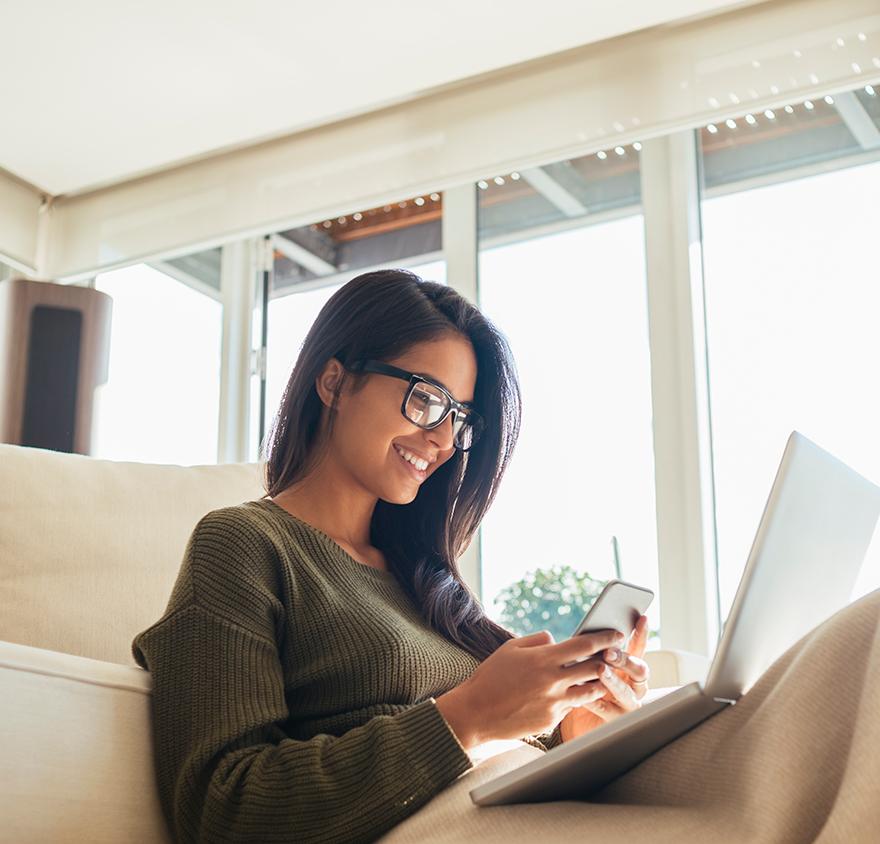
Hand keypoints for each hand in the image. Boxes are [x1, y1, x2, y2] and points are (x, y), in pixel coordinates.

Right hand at [436, 627, 625, 748]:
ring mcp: (554, 704)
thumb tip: (556, 640)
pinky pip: (570, 707)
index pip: (584, 644)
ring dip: (598, 682)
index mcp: (543, 659)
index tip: (617, 634)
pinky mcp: (551, 722)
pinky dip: (573, 699)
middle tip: (616, 654)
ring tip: (602, 675)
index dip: (604, 638)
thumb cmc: (491, 676)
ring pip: (590, 691)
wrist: (476, 713)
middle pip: (595, 667)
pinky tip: (571, 694)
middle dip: (609, 659)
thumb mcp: (511, 648)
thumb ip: (537, 640)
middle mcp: (553, 681)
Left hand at [560, 614, 650, 740]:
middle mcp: (634, 686)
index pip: (638, 648)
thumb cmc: (580, 686)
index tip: (641, 618)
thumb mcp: (582, 665)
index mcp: (628, 668)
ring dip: (614, 681)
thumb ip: (582, 651)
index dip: (641, 634)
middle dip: (625, 659)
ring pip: (627, 693)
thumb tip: (562, 634)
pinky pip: (608, 711)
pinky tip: (585, 696)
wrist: (573, 721)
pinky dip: (597, 702)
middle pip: (639, 671)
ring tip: (601, 671)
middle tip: (609, 652)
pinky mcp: (616, 722)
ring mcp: (627, 705)